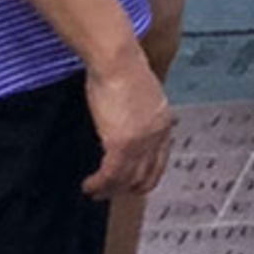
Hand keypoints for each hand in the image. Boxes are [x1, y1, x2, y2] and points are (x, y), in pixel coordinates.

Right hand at [82, 56, 175, 197]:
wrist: (117, 61)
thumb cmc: (122, 68)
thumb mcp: (140, 93)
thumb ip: (140, 111)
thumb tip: (131, 118)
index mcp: (164, 122)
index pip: (160, 159)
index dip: (146, 174)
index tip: (132, 182)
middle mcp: (157, 136)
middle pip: (146, 174)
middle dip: (128, 187)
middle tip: (111, 192)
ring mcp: (141, 143)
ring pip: (127, 179)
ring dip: (110, 189)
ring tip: (94, 192)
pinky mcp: (121, 145)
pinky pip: (111, 175)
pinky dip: (99, 184)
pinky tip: (89, 185)